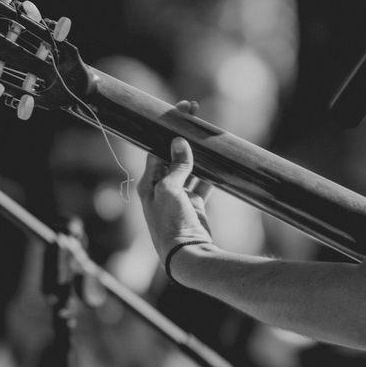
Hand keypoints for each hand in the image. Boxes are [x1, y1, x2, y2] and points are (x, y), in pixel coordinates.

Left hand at [138, 101, 212, 266]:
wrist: (186, 255)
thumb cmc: (170, 224)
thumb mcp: (169, 191)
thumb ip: (176, 166)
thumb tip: (178, 142)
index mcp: (148, 183)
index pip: (157, 148)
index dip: (168, 129)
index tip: (181, 112)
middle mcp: (161, 188)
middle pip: (173, 155)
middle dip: (183, 137)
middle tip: (194, 115)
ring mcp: (179, 197)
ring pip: (189, 168)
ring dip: (198, 153)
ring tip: (207, 135)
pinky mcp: (195, 205)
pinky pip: (203, 183)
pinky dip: (210, 173)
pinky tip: (217, 162)